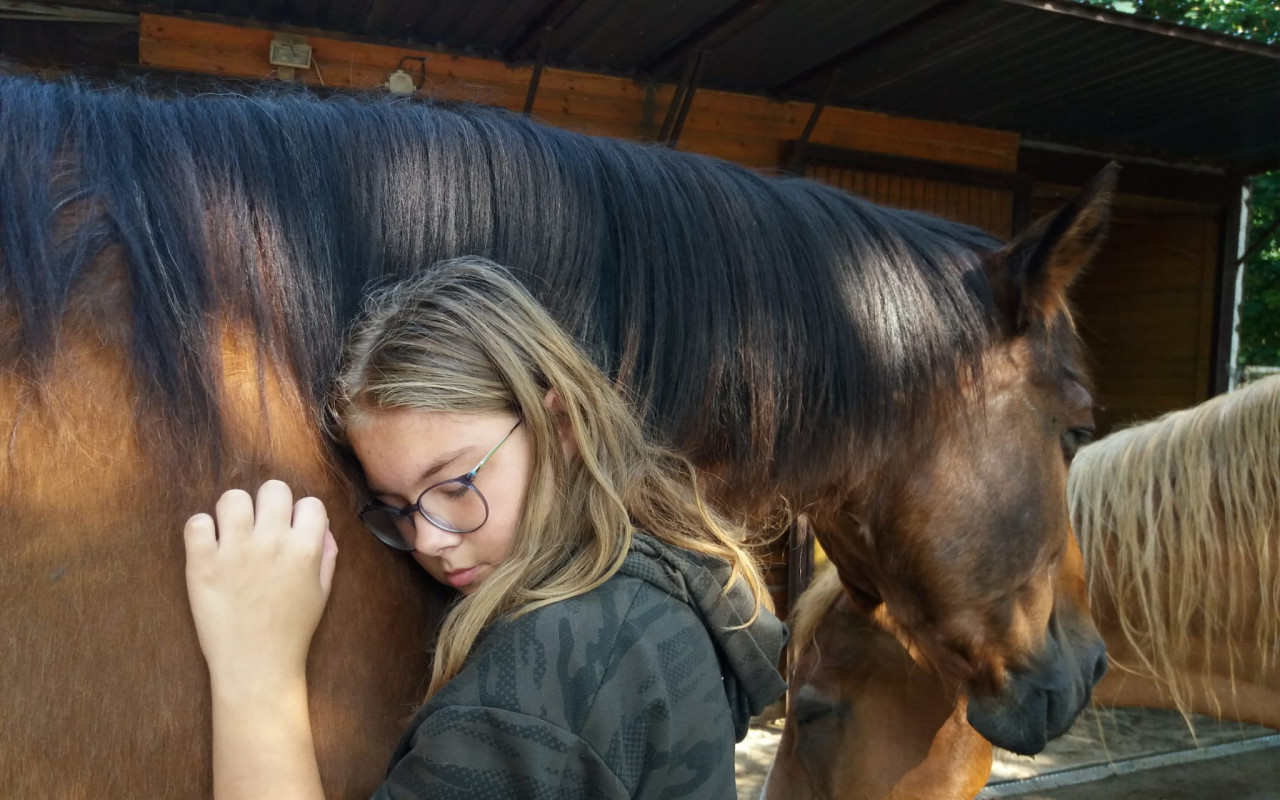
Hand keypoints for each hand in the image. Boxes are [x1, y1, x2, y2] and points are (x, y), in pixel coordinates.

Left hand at [184, 480, 337, 692]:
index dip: (302, 516)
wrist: (256, 665)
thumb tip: (320, 526)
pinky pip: (196, 523)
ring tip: (231, 533)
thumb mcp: (323, 592)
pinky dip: (201, 530)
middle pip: (273, 488)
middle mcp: (272, 542)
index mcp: (306, 549)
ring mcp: (235, 551)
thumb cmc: (292, 630)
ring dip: (234, 512)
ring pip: (232, 497)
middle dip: (269, 504)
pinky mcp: (202, 563)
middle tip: (261, 527)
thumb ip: (326, 554)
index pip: (310, 503)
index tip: (292, 531)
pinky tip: (208, 547)